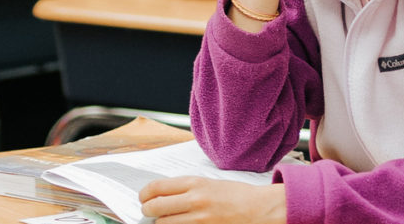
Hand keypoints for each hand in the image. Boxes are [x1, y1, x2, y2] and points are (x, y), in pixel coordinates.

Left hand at [138, 177, 284, 223]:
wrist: (259, 209)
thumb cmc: (236, 196)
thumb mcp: (208, 184)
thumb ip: (184, 189)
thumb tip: (159, 196)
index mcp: (195, 183)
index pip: (155, 188)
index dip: (144, 195)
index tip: (144, 198)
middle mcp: (195, 201)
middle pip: (154, 208)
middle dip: (148, 211)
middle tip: (150, 213)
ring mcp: (199, 220)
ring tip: (168, 221)